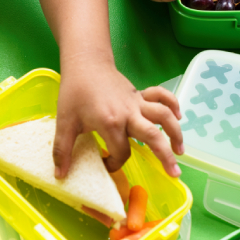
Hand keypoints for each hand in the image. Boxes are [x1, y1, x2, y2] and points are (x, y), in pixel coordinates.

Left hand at [53, 60, 183, 178]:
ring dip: (176, 133)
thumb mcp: (64, 122)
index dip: (115, 164)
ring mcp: (137, 103)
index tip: (106, 164)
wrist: (85, 64)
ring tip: (180, 152)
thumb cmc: (74, 92)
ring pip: (163, 116)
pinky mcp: (140, 94)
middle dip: (165, 156)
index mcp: (110, 123)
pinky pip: (162, 97)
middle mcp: (128, 113)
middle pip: (153, 136)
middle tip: (174, 174)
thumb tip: (60, 176)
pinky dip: (173, 104)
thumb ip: (62, 150)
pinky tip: (178, 117)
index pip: (121, 152)